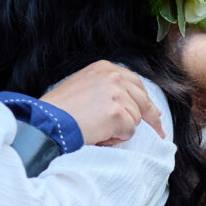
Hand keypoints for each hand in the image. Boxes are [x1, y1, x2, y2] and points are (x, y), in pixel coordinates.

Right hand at [41, 61, 164, 145]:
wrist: (47, 121)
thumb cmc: (60, 110)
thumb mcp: (83, 87)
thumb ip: (107, 90)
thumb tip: (139, 106)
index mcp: (104, 68)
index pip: (134, 83)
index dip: (143, 101)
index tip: (153, 115)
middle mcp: (113, 75)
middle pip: (143, 99)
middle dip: (150, 117)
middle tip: (158, 133)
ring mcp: (116, 93)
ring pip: (136, 118)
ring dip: (122, 129)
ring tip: (99, 131)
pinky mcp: (117, 112)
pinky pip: (129, 131)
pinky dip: (116, 138)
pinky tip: (99, 135)